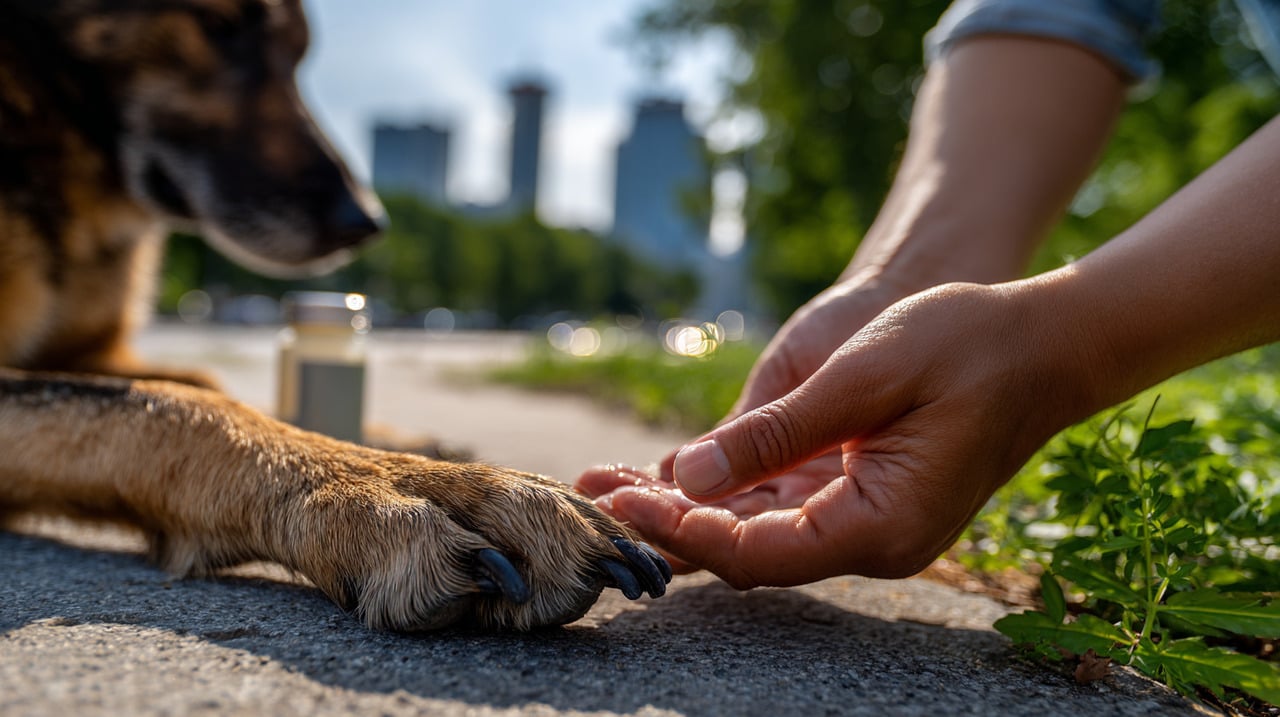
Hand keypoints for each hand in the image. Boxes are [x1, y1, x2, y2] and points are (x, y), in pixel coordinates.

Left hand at [580, 282, 1096, 587]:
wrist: (1037, 342)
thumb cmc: (964, 345)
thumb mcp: (864, 377)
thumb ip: (776, 434)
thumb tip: (689, 479)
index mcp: (881, 525)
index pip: (757, 552)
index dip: (682, 530)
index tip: (615, 501)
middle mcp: (869, 539)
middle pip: (745, 551)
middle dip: (665, 523)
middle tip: (588, 494)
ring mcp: (862, 522)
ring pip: (753, 530)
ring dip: (683, 507)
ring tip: (604, 481)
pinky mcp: (854, 496)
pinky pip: (774, 506)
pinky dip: (719, 491)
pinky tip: (663, 473)